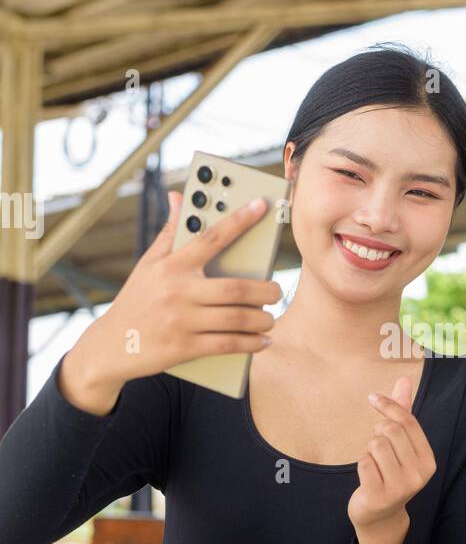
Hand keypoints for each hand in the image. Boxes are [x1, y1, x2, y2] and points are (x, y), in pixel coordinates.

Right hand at [59, 190, 281, 412]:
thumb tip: (178, 196)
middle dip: (266, 291)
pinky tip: (263, 342)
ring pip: (237, 318)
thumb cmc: (136, 300)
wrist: (110, 346)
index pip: (211, 237)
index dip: (239, 220)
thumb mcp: (148, 264)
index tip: (261, 206)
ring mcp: (181, 320)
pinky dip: (251, 344)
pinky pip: (228, 344)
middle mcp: (177, 290)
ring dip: (262, 320)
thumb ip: (170, 232)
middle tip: (277, 291)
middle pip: (236, 288)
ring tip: (270, 319)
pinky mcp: (183, 347)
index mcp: (171, 266)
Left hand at [348, 376, 436, 543]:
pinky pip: (363, 462)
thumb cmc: (390, 472)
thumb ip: (403, 413)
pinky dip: (362, 465)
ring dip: (369, 450)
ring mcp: (401, 487)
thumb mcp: (401, 445)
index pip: (408, 422)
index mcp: (428, 460)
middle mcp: (419, 474)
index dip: (389, 406)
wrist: (380, 515)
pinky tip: (368, 477)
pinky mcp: (380, 495)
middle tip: (377, 446)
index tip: (372, 398)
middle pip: (391, 431)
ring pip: (375, 445)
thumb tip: (403, 379)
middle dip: (377, 432)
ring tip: (374, 463)